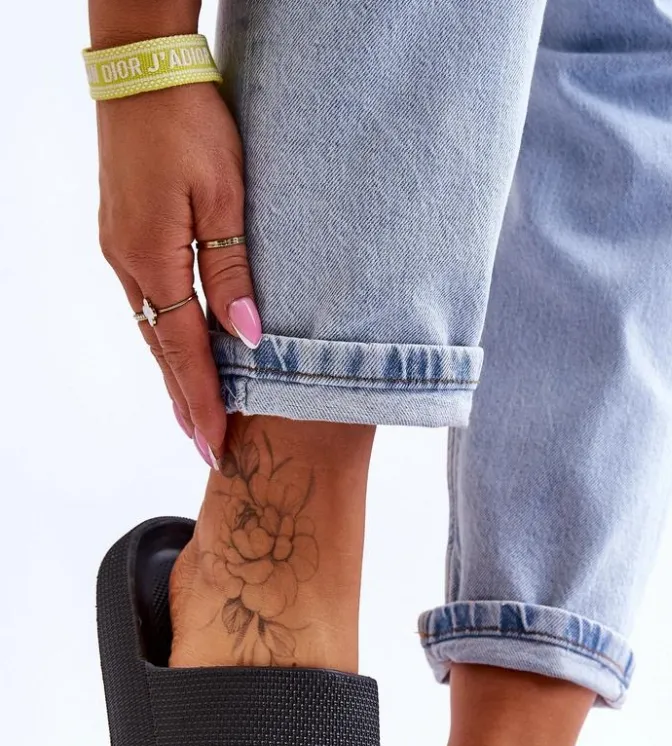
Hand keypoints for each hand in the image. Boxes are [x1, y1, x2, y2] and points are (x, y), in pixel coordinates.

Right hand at [96, 80, 261, 464]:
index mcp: (153, 259)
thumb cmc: (189, 123)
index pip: (183, 350)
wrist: (142, 70)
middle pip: (161, 349)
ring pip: (153, 328)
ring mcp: (121, 249)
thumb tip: (248, 338)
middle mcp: (129, 263)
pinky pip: (148, 302)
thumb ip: (234, 272)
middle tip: (207, 446)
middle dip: (185, 401)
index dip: (201, 400)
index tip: (216, 443)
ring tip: (194, 413)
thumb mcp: (224, 197)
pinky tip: (179, 351)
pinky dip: (166, 337)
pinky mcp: (125, 234)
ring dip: (174, 373)